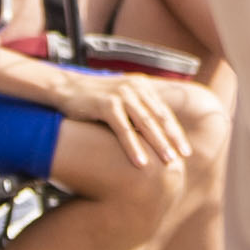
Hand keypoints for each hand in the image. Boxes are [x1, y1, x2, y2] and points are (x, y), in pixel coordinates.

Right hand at [61, 64, 196, 170]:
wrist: (64, 87)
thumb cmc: (92, 98)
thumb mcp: (119, 99)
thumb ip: (136, 109)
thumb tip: (152, 133)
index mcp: (141, 86)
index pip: (164, 111)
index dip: (175, 131)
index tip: (185, 150)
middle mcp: (135, 88)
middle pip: (159, 117)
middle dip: (172, 139)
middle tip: (183, 158)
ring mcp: (121, 94)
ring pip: (145, 123)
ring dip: (159, 144)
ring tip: (168, 162)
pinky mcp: (106, 104)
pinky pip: (124, 129)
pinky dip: (134, 147)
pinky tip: (141, 162)